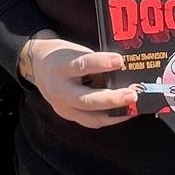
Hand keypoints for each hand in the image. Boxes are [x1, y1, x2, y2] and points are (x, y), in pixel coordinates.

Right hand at [24, 37, 138, 126]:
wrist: (39, 68)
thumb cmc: (64, 58)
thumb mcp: (76, 53)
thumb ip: (96, 63)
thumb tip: (124, 72)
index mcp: (60, 67)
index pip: (81, 65)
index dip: (101, 63)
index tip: (120, 61)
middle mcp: (59, 90)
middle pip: (86, 99)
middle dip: (112, 99)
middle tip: (133, 95)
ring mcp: (63, 107)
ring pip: (90, 117)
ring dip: (116, 114)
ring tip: (135, 107)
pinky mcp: (69, 116)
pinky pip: (92, 121)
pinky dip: (111, 118)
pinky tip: (127, 112)